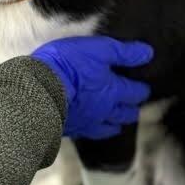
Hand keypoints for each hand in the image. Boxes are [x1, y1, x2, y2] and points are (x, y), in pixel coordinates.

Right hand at [31, 36, 152, 139]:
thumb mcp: (97, 50)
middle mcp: (103, 110)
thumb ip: (122, 52)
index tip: (145, 88)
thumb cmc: (67, 66)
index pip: (135, 92)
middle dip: (131, 110)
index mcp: (112, 91)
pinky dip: (94, 131)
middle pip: (124, 114)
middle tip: (134, 107)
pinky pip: (87, 134)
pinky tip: (91, 129)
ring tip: (118, 123)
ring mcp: (86, 122)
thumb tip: (148, 53)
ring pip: (108, 127)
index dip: (141, 89)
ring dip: (116, 124)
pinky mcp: (69, 129)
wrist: (36, 91)